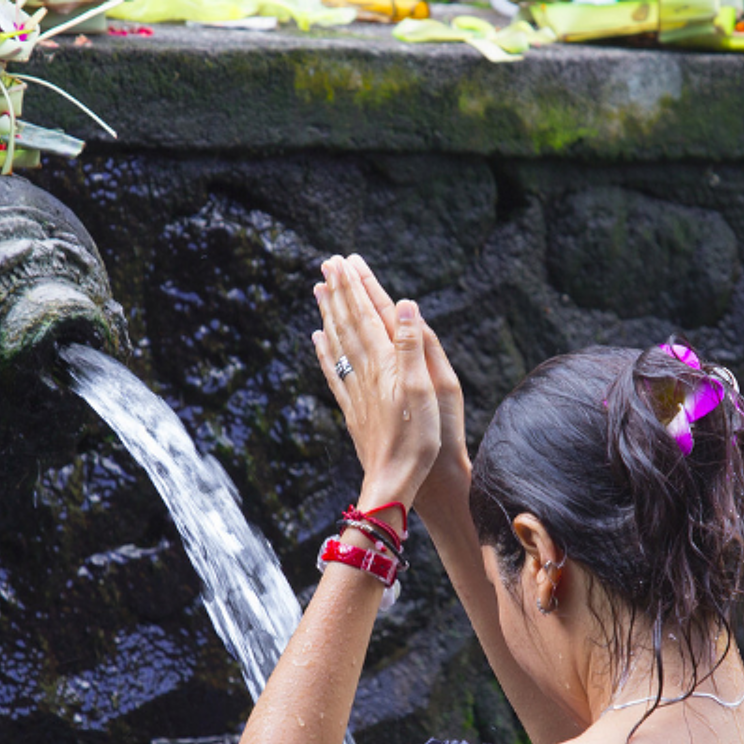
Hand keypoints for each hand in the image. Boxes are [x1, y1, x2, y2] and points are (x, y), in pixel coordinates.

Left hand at [332, 257, 468, 495]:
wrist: (393, 482)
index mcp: (384, 363)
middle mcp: (365, 372)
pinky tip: (318, 339)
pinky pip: (334, 371)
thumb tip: (403, 304)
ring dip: (329, 313)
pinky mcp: (352, 408)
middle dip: (339, 291)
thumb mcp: (425, 390)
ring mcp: (355, 390)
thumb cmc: (417, 440)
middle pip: (348, 323)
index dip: (356, 287)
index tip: (345, 261)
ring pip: (337, 343)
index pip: (366, 315)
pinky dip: (325, 351)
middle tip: (328, 262)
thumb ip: (411, 345)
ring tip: (320, 290)